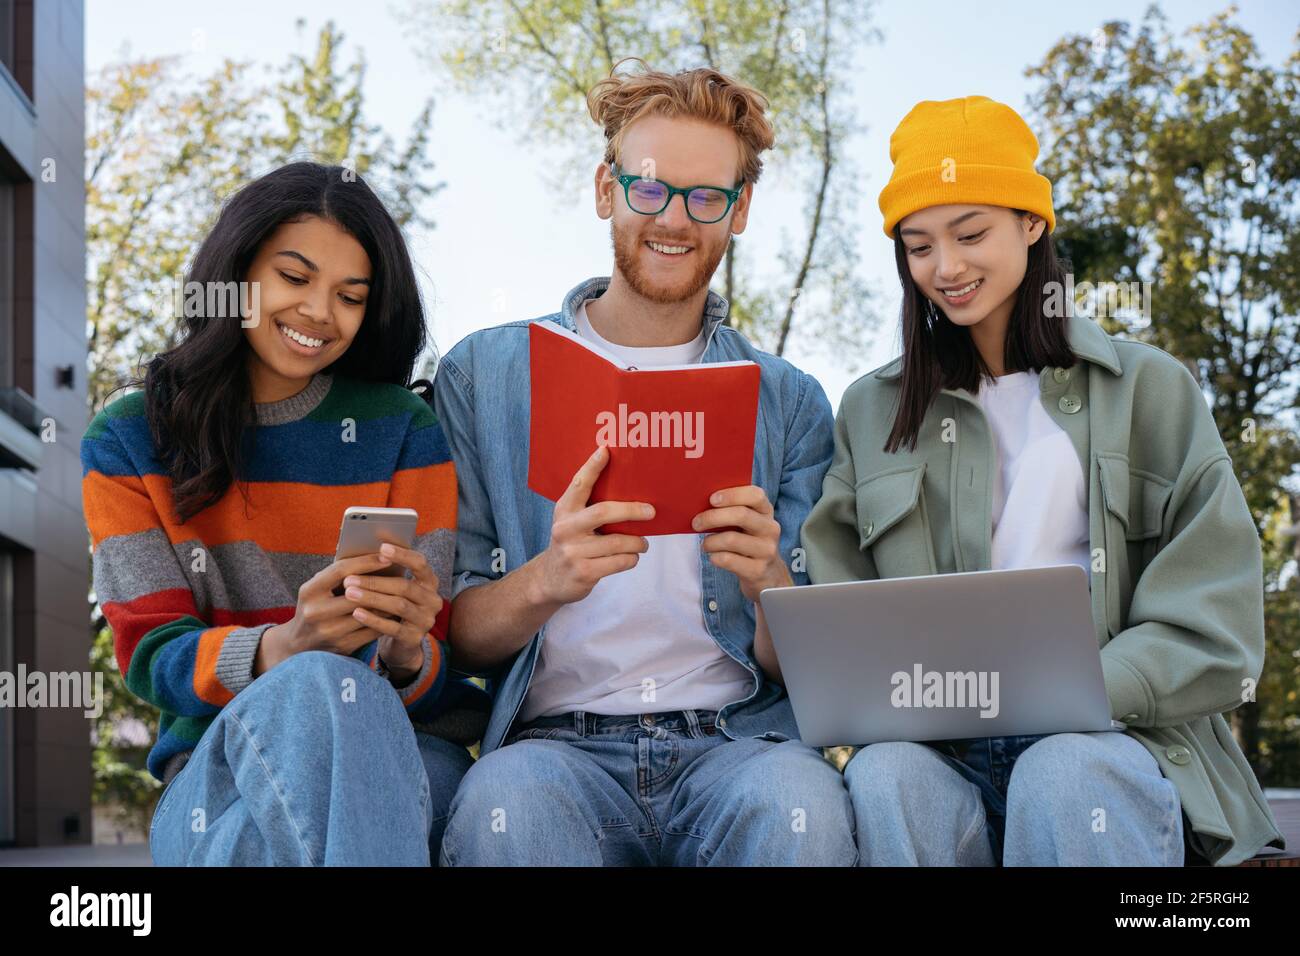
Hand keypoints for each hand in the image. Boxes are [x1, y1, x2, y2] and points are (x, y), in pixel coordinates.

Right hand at [256, 552, 392, 674]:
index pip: (341, 571)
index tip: (387, 556)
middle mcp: (316, 612)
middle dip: (382, 584)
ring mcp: (330, 631)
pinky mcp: (343, 646)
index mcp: (309, 591)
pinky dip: (386, 620)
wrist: (298, 646)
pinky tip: (396, 612)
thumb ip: (337, 575)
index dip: (366, 562)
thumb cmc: (314, 607)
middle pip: (358, 594)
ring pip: (369, 613)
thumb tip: (371, 556)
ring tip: (402, 592)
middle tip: (402, 574)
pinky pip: (372, 631)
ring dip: (388, 602)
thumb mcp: (316, 589)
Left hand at [341, 542, 443, 679]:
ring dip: (372, 598)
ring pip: (398, 605)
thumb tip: (365, 553)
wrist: (403, 643)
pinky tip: (357, 613)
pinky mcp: (414, 638)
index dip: (402, 555)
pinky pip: (392, 627)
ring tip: (349, 594)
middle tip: (349, 579)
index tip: (382, 547)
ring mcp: (425, 620)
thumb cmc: (393, 606)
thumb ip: (389, 573)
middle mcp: (433, 600)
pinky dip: (373, 619)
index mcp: (430, 582)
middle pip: (404, 586)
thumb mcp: (396, 589)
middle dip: (375, 581)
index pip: (420, 563)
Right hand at [531, 445, 653, 605]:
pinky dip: (631, 559)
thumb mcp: (572, 521)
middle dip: (632, 510)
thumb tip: (630, 489)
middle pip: (604, 512)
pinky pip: (619, 561)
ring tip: (642, 543)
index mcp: (564, 510)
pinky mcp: (584, 572)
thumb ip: (590, 507)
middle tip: (651, 511)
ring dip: (637, 542)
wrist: (550, 580)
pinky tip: (630, 557)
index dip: (592, 467)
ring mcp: (573, 552)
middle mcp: (565, 529)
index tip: (606, 450)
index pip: (579, 484)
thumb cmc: (572, 543)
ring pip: (618, 542)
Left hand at [693, 485, 791, 603]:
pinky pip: (728, 560)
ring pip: (731, 539)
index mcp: (766, 512)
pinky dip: (715, 557)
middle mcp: (770, 529)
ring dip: (710, 541)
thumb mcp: (747, 524)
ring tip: (705, 545)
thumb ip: (731, 510)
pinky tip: (714, 557)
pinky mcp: (758, 570)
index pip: (755, 495)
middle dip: (712, 517)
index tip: (712, 499)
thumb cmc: (749, 542)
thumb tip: (700, 502)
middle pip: (741, 515)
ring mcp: (766, 550)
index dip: (732, 495)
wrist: (767, 575)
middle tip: (696, 523)